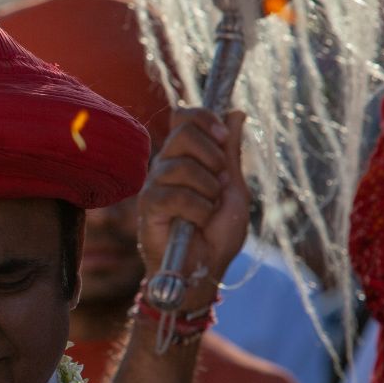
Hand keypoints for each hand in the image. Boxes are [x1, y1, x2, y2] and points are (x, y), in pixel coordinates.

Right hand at [138, 109, 249, 298]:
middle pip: (182, 132)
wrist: (206, 270)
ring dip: (208, 190)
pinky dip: (197, 209)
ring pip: (181, 165)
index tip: (223, 139)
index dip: (204, 119)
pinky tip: (197, 223)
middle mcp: (166, 165)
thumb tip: (235, 112)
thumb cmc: (217, 234)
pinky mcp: (148, 207)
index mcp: (186, 157)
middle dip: (211, 154)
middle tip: (220, 181)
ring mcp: (154, 185)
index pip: (184, 117)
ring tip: (209, 210)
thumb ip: (230, 152)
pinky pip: (174, 195)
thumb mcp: (234, 188)